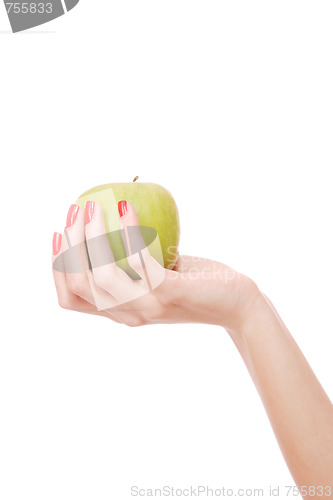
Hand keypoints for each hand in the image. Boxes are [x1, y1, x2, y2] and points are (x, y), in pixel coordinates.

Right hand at [52, 201, 258, 328]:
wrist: (237, 303)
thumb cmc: (196, 284)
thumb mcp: (157, 274)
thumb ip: (133, 264)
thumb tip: (110, 221)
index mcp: (120, 311)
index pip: (70, 300)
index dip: (56, 267)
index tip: (58, 232)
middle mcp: (128, 314)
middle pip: (78, 286)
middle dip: (69, 245)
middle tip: (77, 210)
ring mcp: (147, 306)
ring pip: (100, 275)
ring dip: (91, 236)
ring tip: (96, 206)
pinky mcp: (168, 293)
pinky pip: (137, 260)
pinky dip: (128, 229)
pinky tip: (127, 207)